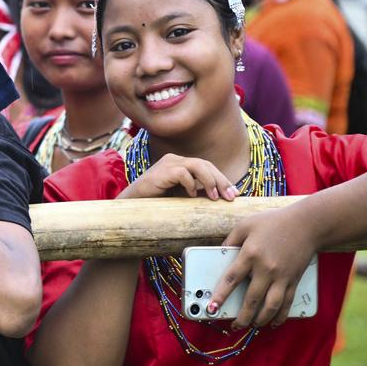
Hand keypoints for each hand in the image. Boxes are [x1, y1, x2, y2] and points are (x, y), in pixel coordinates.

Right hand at [117, 153, 237, 201]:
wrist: (132, 205)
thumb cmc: (156, 202)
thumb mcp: (182, 196)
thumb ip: (198, 193)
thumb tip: (221, 198)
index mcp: (180, 163)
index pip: (206, 166)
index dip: (222, 179)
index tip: (234, 194)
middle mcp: (174, 160)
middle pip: (205, 164)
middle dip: (221, 180)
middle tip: (230, 197)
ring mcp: (167, 163)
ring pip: (197, 165)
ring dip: (210, 181)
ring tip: (215, 197)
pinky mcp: (161, 172)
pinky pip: (182, 173)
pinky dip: (191, 184)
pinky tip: (191, 196)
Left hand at [208, 207, 317, 328]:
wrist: (307, 224)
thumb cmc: (273, 222)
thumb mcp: (245, 225)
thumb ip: (230, 241)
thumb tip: (218, 254)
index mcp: (250, 254)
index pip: (231, 279)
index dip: (220, 296)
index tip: (212, 308)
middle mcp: (266, 269)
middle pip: (251, 299)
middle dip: (241, 317)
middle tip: (233, 326)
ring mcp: (282, 277)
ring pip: (270, 306)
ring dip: (260, 320)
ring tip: (251, 327)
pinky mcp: (294, 280)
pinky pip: (287, 303)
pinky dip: (280, 316)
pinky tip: (272, 323)